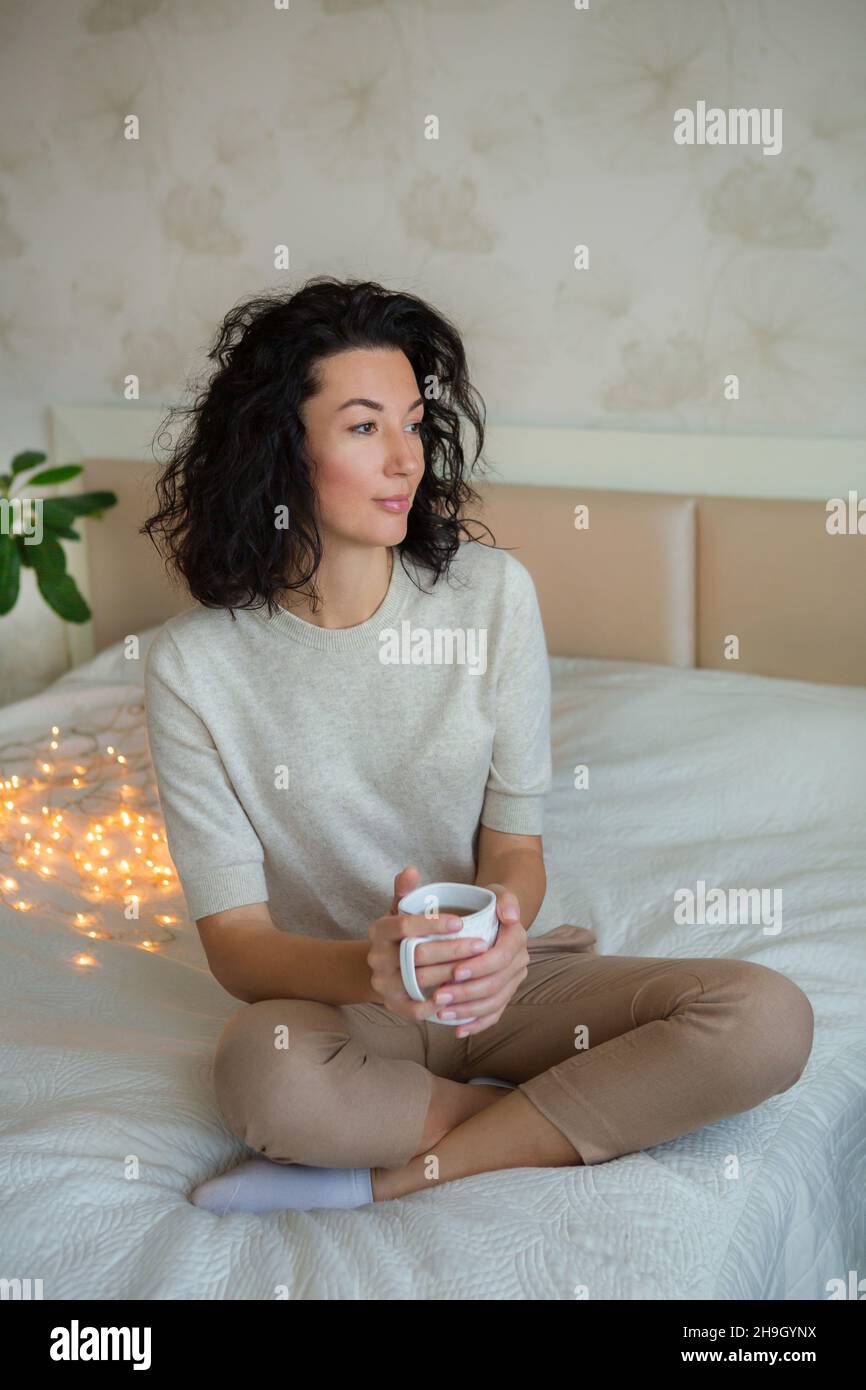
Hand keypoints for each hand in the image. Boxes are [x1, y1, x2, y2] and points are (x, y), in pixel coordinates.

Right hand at [366, 866, 495, 1022]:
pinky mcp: (392, 1005)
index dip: (433, 924)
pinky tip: (459, 994)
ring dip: (451, 974)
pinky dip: (436, 1004)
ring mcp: (383, 984)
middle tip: (481, 945)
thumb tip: (411, 870)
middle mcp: (376, 958)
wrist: (384, 969)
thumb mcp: (400, 910)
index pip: (404, 925)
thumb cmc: (401, 935)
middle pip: (416, 955)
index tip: (461, 922)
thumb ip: (407, 891)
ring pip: (419, 980)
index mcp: (379, 931)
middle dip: (452, 950)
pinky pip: (414, 1009)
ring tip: (478, 966)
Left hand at [429, 882, 528, 1036]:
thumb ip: (503, 898)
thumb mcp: (495, 892)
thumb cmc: (487, 904)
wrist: (493, 916)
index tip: (455, 971)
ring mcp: (513, 980)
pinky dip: (477, 1023)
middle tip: (438, 995)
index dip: (479, 966)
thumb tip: (509, 915)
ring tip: (441, 1012)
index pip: (501, 957)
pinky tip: (457, 1030)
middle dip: (467, 992)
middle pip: (496, 984)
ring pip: (494, 1002)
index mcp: (517, 938)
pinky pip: (494, 1014)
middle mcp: (519, 961)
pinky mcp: (503, 994)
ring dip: (468, 1010)